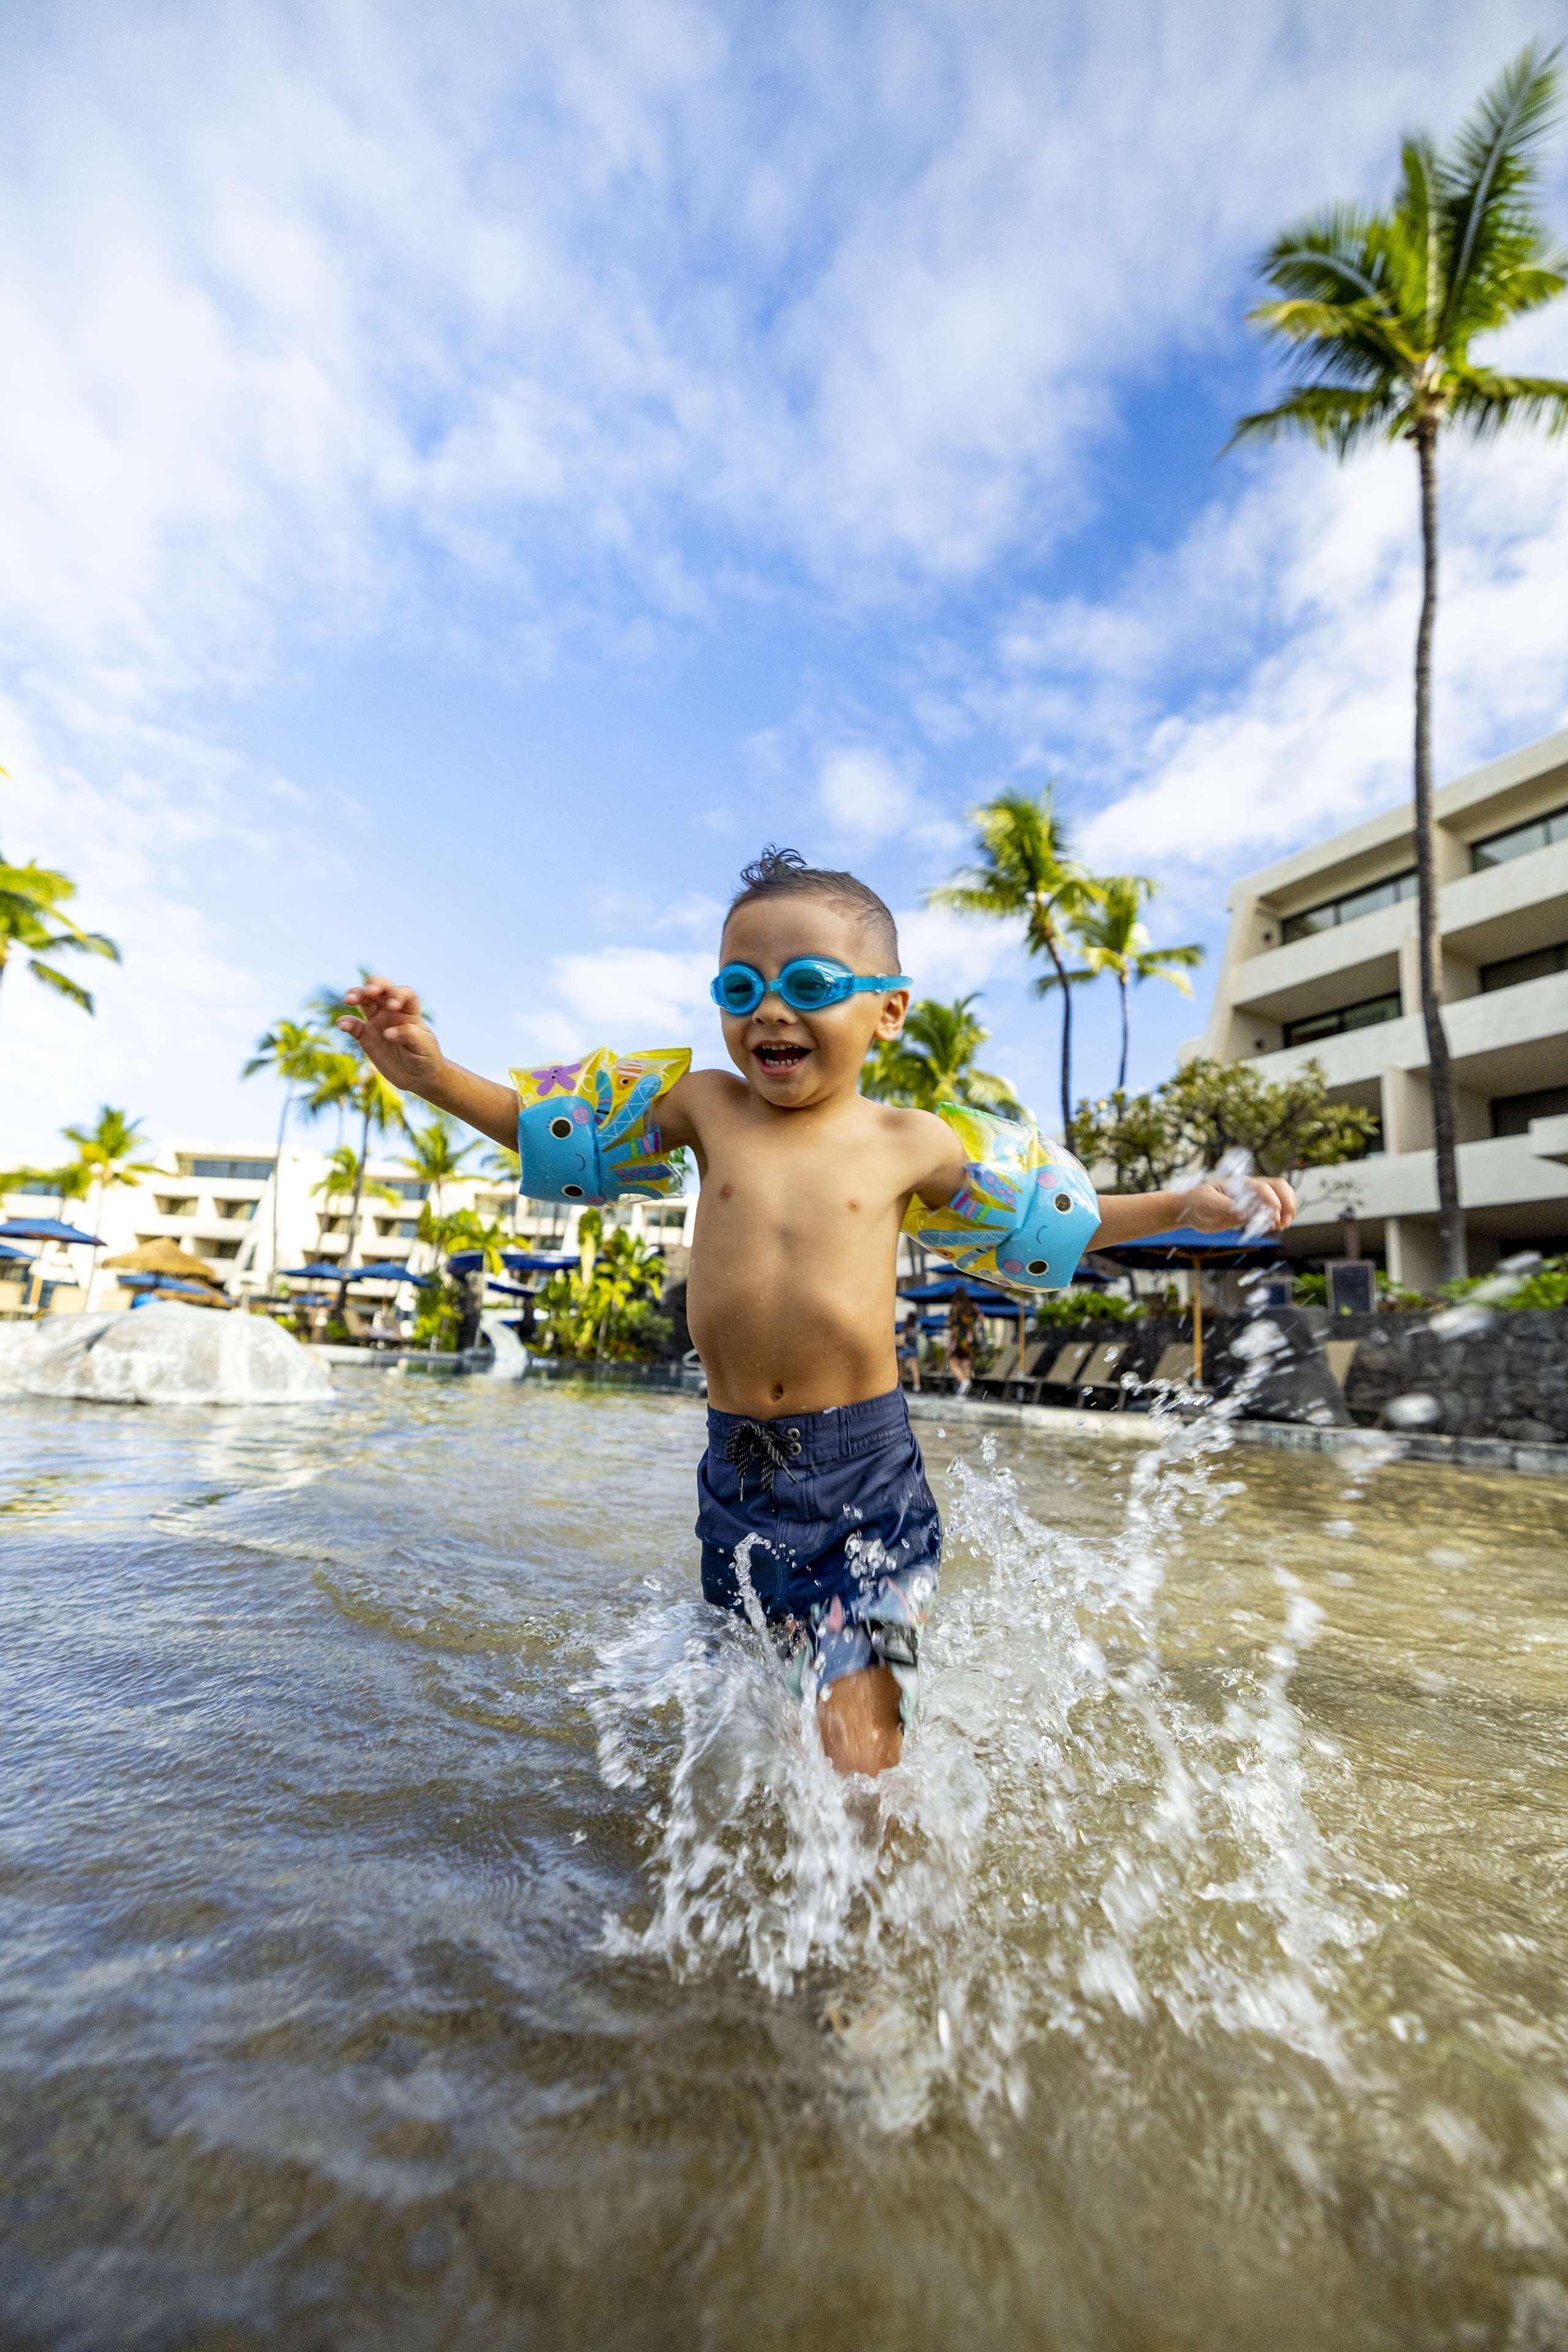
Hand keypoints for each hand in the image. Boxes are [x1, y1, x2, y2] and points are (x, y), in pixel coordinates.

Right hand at [337, 977, 443, 1091]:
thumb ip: (409, 1035)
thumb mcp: (424, 1047)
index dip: (397, 994)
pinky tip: (342, 1025)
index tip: (393, 1005)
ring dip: (356, 995)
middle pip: (381, 989)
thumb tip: (387, 1032)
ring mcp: (377, 1022)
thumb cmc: (426, 1058)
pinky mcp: (365, 1036)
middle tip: (368, 991)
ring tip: (349, 999)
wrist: (418, 1077)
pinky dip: (346, 1023)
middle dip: (373, 985)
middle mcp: (392, 1012)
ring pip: (364, 1001)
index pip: (404, 993)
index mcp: (409, 1011)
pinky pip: (353, 1026)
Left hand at [1180, 1175, 1296, 1235]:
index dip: (1272, 1200)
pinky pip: (1270, 1212)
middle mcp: (1249, 1190)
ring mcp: (1252, 1200)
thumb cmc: (1196, 1202)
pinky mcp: (1251, 1212)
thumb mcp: (1206, 1203)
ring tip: (1282, 1226)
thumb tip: (1243, 1214)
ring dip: (1286, 1211)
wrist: (1190, 1210)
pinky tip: (1274, 1227)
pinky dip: (1277, 1218)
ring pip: (1278, 1198)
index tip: (1274, 1215)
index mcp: (1239, 1184)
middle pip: (1278, 1187)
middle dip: (1287, 1202)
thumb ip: (1224, 1206)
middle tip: (1285, 1221)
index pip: (1263, 1187)